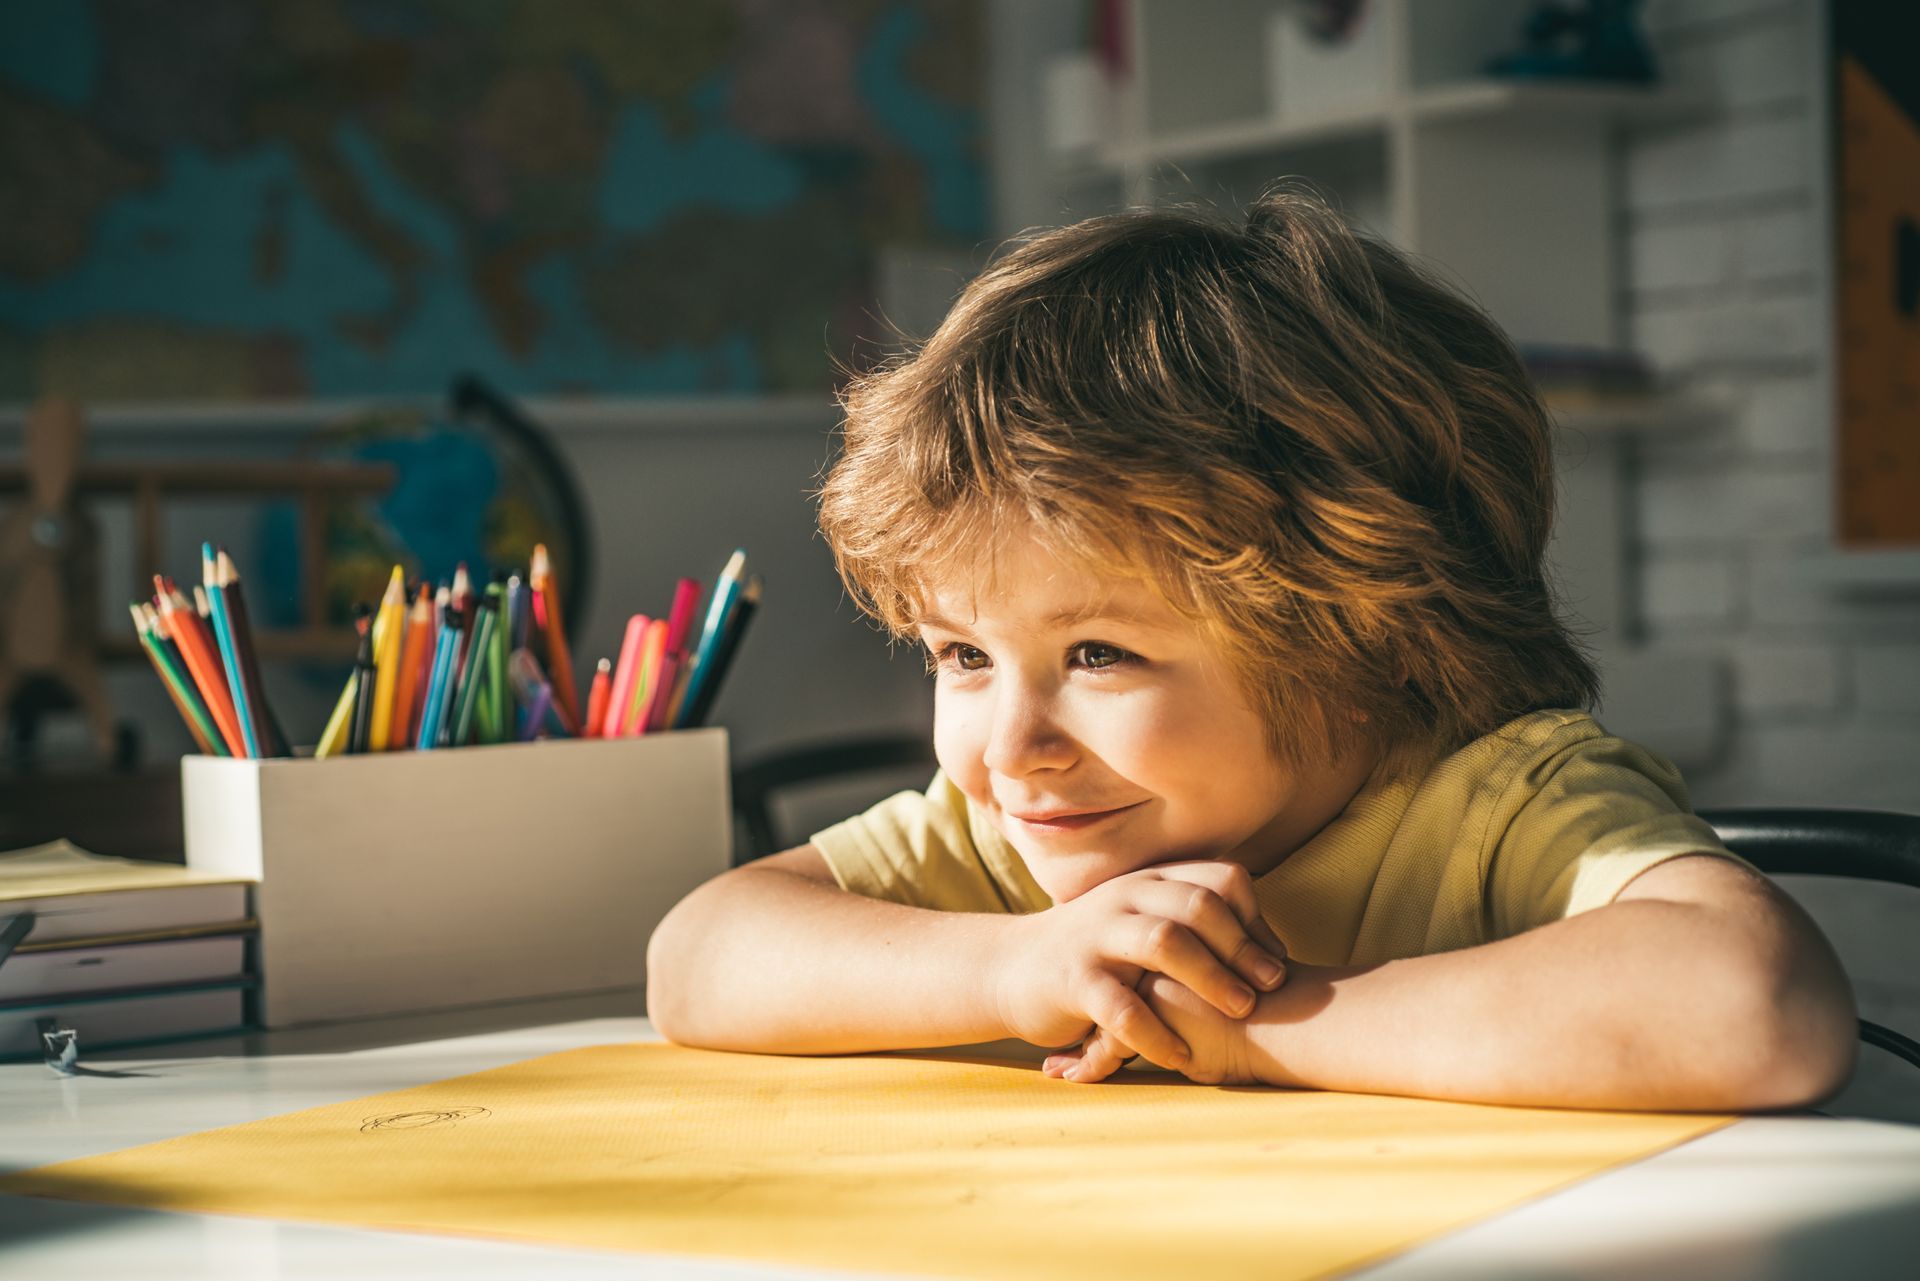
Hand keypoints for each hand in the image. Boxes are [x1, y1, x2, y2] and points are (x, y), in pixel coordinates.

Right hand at [991, 860, 1289, 1072]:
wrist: (1010, 968)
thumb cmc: (1096, 953)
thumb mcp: (1142, 923)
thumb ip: (1194, 925)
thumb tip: (1272, 951)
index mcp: (1149, 882)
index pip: (1219, 879)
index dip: (1255, 917)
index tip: (1274, 959)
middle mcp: (1126, 899)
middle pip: (1198, 904)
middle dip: (1242, 947)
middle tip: (1269, 986)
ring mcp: (1097, 937)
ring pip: (1164, 942)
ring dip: (1211, 977)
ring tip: (1240, 1012)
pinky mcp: (1073, 980)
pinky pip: (1122, 1007)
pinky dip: (1158, 1034)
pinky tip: (1182, 1057)